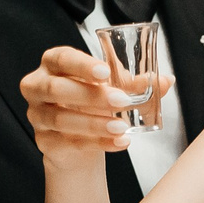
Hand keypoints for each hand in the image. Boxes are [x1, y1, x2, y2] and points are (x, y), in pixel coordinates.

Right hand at [19, 43, 170, 162]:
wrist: (80, 140)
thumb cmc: (94, 103)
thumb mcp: (114, 88)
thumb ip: (136, 84)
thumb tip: (166, 80)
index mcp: (53, 64)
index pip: (62, 58)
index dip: (82, 65)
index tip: (105, 73)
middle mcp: (38, 86)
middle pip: (56, 89)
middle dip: (91, 96)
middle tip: (122, 101)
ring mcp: (37, 116)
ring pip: (60, 119)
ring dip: (95, 124)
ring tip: (122, 128)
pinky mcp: (43, 141)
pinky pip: (68, 143)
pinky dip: (97, 143)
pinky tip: (119, 143)